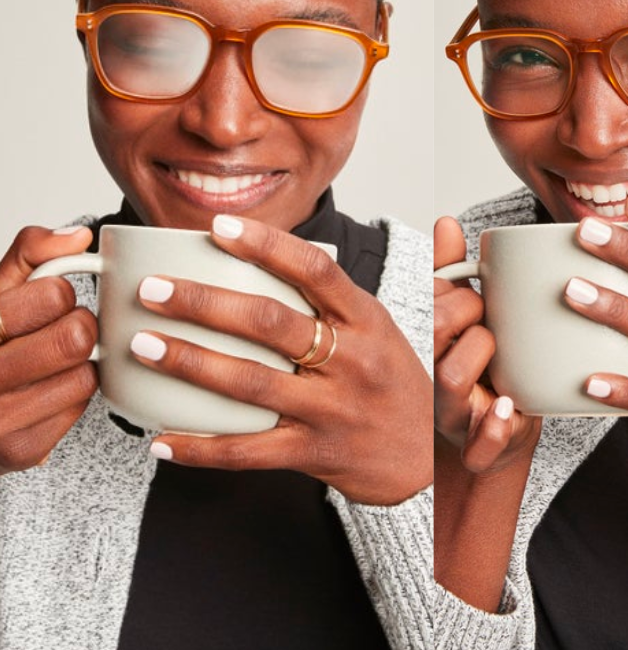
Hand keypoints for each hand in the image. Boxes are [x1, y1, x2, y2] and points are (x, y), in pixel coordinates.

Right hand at [0, 226, 97, 472]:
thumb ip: (29, 256)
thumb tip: (78, 237)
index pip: (53, 297)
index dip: (58, 295)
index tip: (45, 302)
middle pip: (76, 338)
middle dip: (78, 327)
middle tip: (59, 329)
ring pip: (85, 375)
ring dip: (78, 363)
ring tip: (49, 361)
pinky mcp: (23, 451)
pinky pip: (80, 408)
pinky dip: (71, 393)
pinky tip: (44, 389)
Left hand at [129, 215, 431, 505]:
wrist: (426, 457)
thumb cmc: (397, 384)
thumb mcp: (381, 330)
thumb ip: (336, 300)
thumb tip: (274, 258)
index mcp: (367, 321)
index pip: (316, 269)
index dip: (265, 244)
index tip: (218, 227)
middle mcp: (351, 361)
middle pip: (270, 322)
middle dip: (204, 302)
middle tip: (155, 290)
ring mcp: (331, 409)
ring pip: (251, 383)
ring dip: (190, 362)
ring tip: (145, 345)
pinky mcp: (314, 452)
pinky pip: (250, 452)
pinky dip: (202, 448)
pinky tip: (164, 440)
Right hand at [433, 216, 540, 473]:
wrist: (492, 442)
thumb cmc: (481, 371)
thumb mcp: (466, 319)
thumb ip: (453, 272)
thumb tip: (446, 222)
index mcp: (429, 342)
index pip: (429, 300)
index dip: (457, 291)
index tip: (477, 293)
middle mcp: (431, 375)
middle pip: (436, 328)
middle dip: (470, 311)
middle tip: (490, 319)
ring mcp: (451, 413)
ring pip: (452, 377)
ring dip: (481, 353)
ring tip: (499, 356)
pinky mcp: (476, 448)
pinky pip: (477, 445)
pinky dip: (493, 427)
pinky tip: (506, 406)